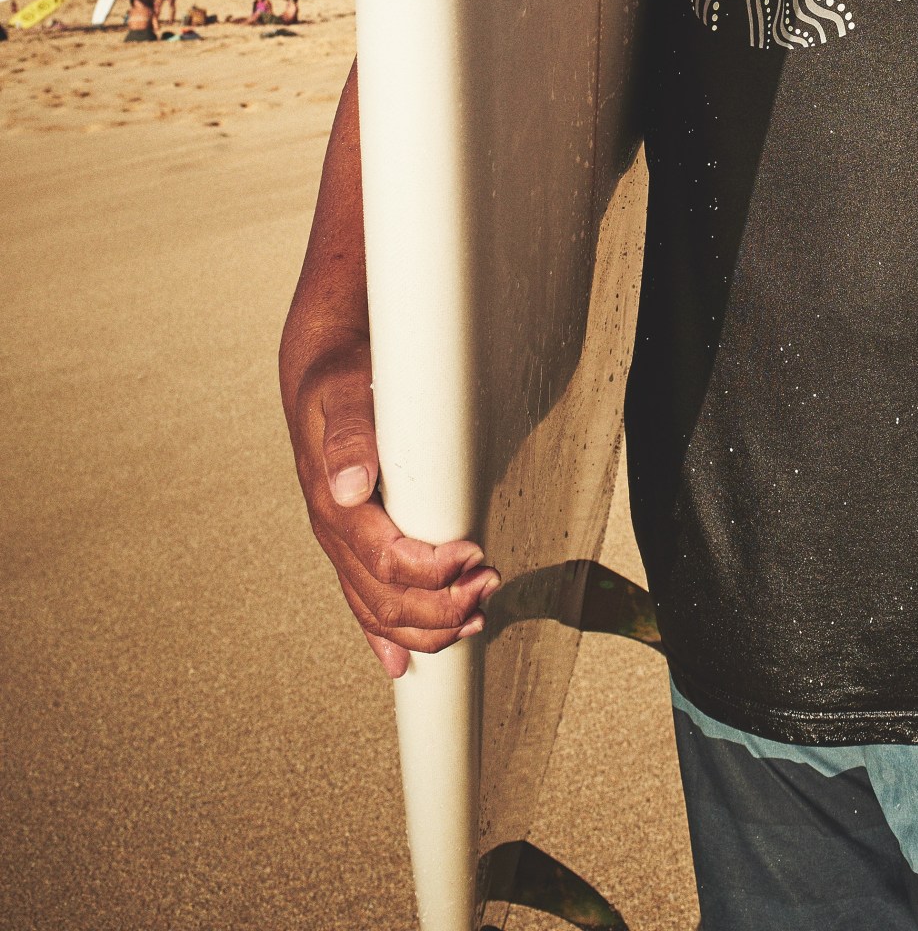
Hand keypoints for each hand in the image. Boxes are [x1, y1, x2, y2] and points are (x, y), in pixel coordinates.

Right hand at [285, 333, 497, 677]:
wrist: (318, 368)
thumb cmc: (335, 377)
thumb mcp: (341, 392)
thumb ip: (349, 436)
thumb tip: (352, 487)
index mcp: (334, 504)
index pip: (386, 560)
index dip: (432, 571)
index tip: (473, 555)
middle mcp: (335, 533)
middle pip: (385, 600)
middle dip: (441, 608)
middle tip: (488, 589)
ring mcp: (341, 544)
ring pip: (378, 611)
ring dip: (427, 626)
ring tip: (475, 616)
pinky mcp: (351, 543)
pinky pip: (363, 602)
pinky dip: (386, 636)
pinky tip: (400, 661)